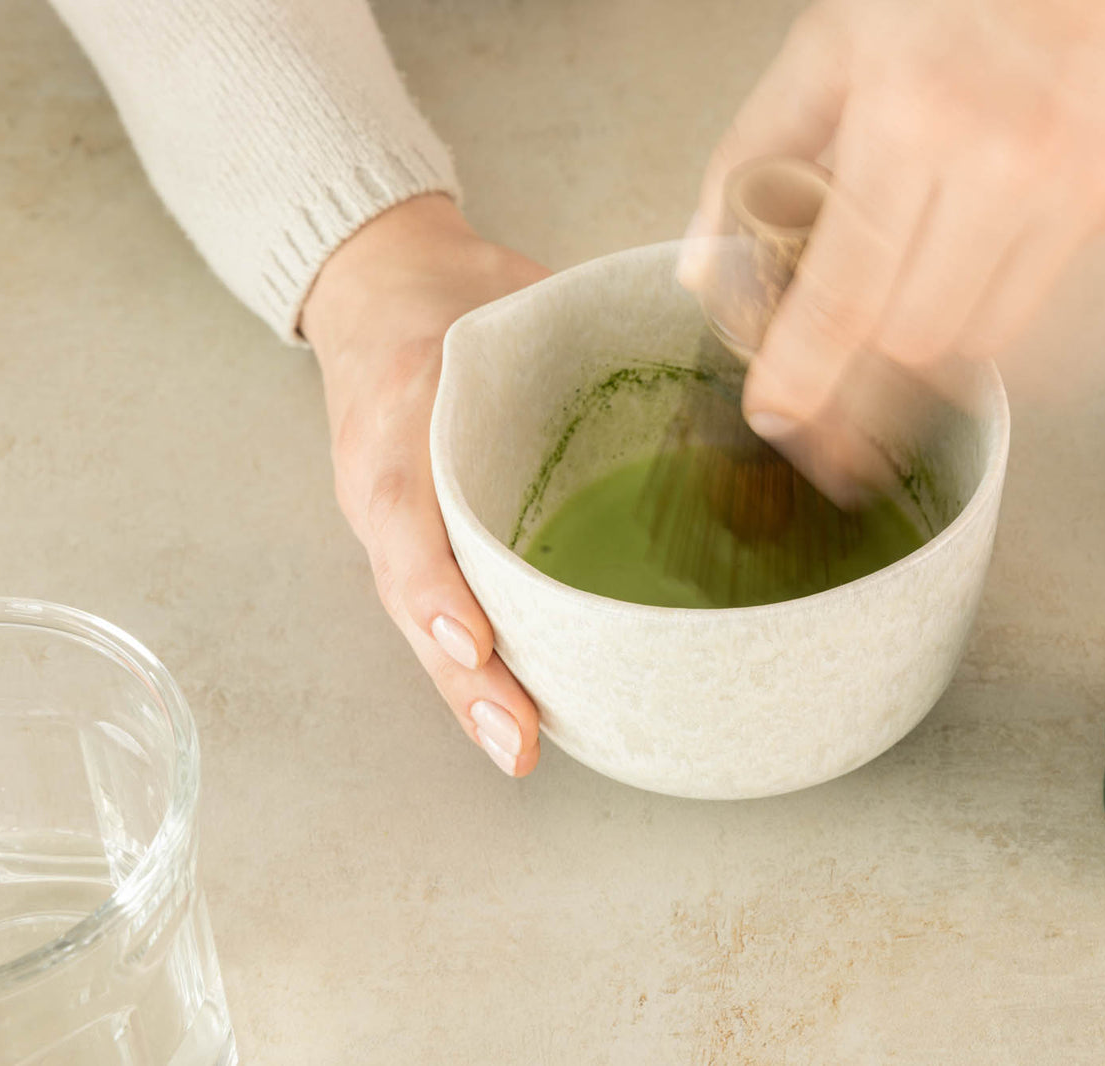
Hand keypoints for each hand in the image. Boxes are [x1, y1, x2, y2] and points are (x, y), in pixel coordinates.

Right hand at [301, 194, 549, 777]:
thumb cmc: (456, 296)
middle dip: (462, 675)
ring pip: (422, 617)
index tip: (475, 640)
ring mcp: (396, 517)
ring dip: (467, 691)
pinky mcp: (416, 537)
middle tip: (516, 737)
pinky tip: (519, 716)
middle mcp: (389, 479)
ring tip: (517, 749)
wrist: (383, 286)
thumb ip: (574, 332)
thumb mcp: (503, 291)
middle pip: (413, 592)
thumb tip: (721, 356)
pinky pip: (438, 606)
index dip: (438, 583)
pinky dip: (474, 666)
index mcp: (403, 410)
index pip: (408, 509)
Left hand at [681, 0, 1104, 480]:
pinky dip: (998, 304)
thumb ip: (754, 154)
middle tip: (835, 354)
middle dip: (865, 357)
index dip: (804, 374)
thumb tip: (707, 268)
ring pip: (987, 340)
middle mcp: (1009, 164)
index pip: (847, 296)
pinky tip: (973, 263)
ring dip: (932, 332)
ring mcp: (1082, 188)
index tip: (774, 414)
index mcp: (913, 118)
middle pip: (916, 341)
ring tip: (909, 283)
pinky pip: (1052, 306)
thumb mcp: (832, 43)